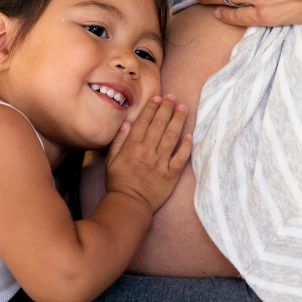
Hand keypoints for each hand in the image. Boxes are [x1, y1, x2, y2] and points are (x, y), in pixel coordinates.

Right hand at [104, 95, 191, 211]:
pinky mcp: (171, 174)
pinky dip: (186, 146)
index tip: (157, 97)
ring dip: (178, 120)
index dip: (151, 107)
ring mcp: (160, 163)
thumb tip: (127, 123)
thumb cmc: (118, 182)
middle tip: (173, 97)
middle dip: (166, 108)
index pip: (144, 122)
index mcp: (132, 147)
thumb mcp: (111, 160)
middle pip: (159, 125)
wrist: (129, 204)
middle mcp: (147, 152)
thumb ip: (119, 141)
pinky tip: (190, 135)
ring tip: (183, 108)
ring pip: (172, 137)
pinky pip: (181, 157)